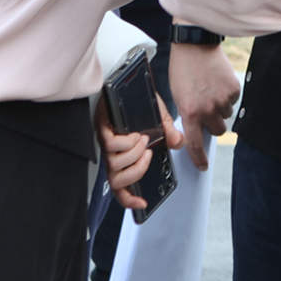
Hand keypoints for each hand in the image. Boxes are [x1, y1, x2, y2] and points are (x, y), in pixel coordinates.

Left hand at [95, 95, 184, 211]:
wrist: (126, 77)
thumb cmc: (139, 99)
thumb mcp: (160, 118)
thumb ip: (169, 132)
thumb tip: (178, 143)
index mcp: (124, 155)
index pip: (121, 186)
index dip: (129, 199)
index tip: (142, 203)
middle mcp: (112, 152)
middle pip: (117, 181)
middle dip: (136, 171)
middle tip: (148, 155)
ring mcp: (105, 141)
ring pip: (114, 165)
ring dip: (133, 155)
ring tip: (144, 140)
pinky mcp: (101, 128)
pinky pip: (111, 145)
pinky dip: (126, 143)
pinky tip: (135, 134)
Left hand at [168, 40, 240, 169]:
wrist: (196, 46)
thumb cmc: (182, 70)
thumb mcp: (177, 96)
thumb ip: (187, 114)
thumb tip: (195, 130)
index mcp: (190, 112)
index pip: (195, 144)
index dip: (199, 158)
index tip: (203, 166)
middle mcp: (208, 109)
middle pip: (217, 130)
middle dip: (212, 123)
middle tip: (206, 109)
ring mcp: (223, 99)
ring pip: (226, 115)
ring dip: (220, 108)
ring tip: (210, 90)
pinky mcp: (234, 89)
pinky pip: (233, 101)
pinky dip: (227, 95)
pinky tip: (217, 82)